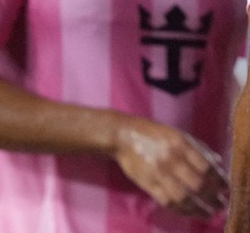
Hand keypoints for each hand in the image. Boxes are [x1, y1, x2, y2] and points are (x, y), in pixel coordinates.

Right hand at [113, 114, 227, 218]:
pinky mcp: (146, 183)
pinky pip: (166, 201)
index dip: (219, 181)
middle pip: (198, 185)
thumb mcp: (176, 133)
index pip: (206, 167)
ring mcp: (158, 172)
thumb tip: (217, 163)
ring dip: (198, 209)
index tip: (225, 189)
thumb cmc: (152, 133)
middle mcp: (171, 159)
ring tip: (206, 213)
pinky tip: (187, 211)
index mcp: (180, 144)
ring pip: (183, 198)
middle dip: (212, 198)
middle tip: (219, 205)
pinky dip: (180, 209)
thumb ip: (197, 147)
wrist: (122, 135)